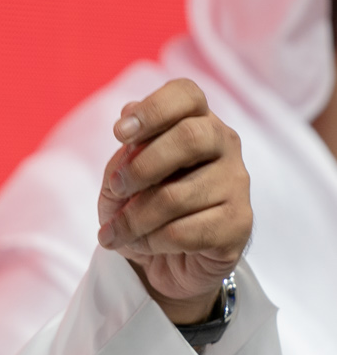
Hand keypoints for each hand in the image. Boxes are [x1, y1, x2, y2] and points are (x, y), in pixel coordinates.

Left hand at [97, 79, 251, 324]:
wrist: (166, 260)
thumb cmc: (143, 205)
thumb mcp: (120, 179)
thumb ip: (126, 153)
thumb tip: (129, 114)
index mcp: (195, 121)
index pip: (187, 94)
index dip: (153, 109)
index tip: (119, 134)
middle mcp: (224, 146)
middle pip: (191, 137)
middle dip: (141, 166)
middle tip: (115, 189)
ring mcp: (237, 184)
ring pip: (176, 196)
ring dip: (133, 219)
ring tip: (114, 232)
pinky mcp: (239, 225)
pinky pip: (183, 231)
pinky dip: (151, 242)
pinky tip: (143, 245)